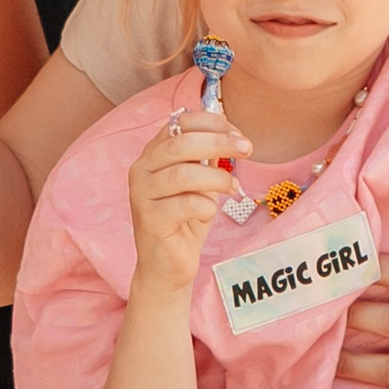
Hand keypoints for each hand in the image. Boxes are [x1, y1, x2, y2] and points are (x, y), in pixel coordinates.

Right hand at [130, 110, 250, 295]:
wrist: (167, 267)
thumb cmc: (185, 220)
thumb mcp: (200, 182)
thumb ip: (208, 156)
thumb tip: (231, 131)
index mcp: (153, 153)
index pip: (180, 122)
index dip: (213, 123)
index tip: (239, 134)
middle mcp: (141, 170)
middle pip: (181, 143)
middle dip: (220, 142)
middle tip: (247, 149)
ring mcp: (141, 195)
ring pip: (183, 173)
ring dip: (217, 178)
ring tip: (233, 188)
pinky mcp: (149, 220)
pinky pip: (185, 204)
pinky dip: (206, 206)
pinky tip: (209, 213)